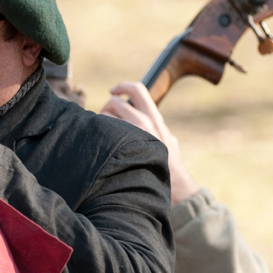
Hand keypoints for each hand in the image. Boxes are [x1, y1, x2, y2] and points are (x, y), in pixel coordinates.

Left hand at [101, 81, 198, 205]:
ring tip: (106, 135)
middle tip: (106, 118)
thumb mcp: (168, 141)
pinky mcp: (121, 148)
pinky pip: (104, 134)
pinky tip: (103, 147)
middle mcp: (143, 123)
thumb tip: (149, 122)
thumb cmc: (169, 166)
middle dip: (106, 108)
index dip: (123, 86)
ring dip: (101, 122)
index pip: (137, 90)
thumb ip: (157, 129)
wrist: (173, 186)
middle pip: (115, 103)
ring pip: (105, 117)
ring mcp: (131, 135)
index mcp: (154, 118)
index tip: (113, 91)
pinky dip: (100, 136)